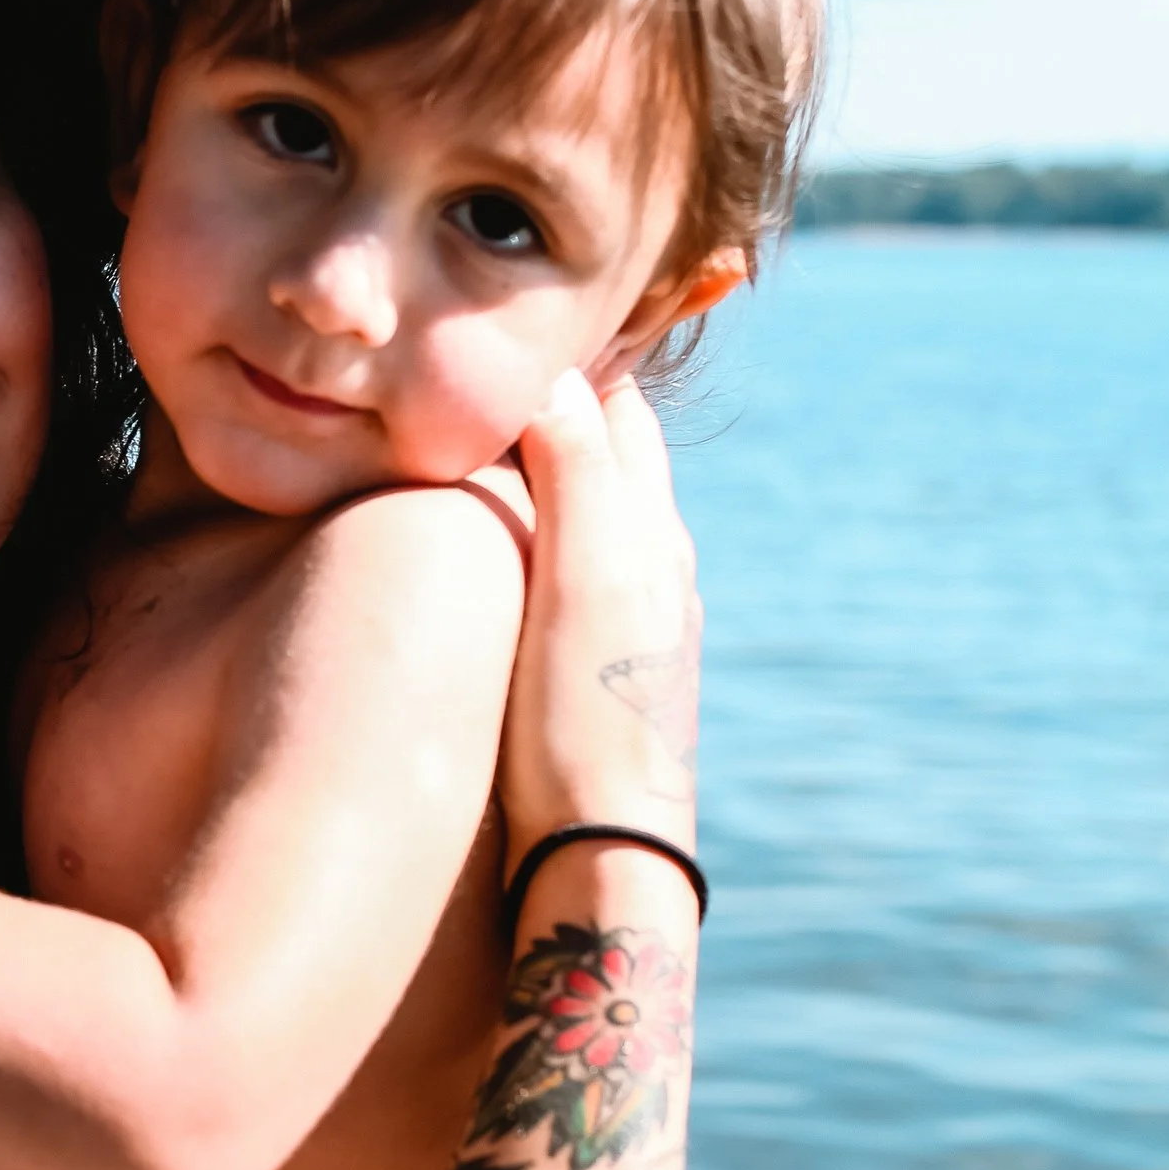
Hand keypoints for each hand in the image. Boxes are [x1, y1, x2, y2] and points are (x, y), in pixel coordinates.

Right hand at [503, 371, 699, 877]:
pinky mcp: (610, 683)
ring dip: (565, 478)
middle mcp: (658, 576)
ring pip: (603, 525)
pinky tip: (524, 564)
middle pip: (620, 463)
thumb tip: (555, 371)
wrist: (608, 855)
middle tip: (516, 360)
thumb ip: (572, 469)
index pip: (619, 412)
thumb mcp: (576, 575)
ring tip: (511, 446)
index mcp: (651, 535)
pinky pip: (584, 580)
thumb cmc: (584, 713)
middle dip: (576, 407)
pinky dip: (555, 543)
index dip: (579, 358)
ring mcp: (638, 634)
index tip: (532, 314)